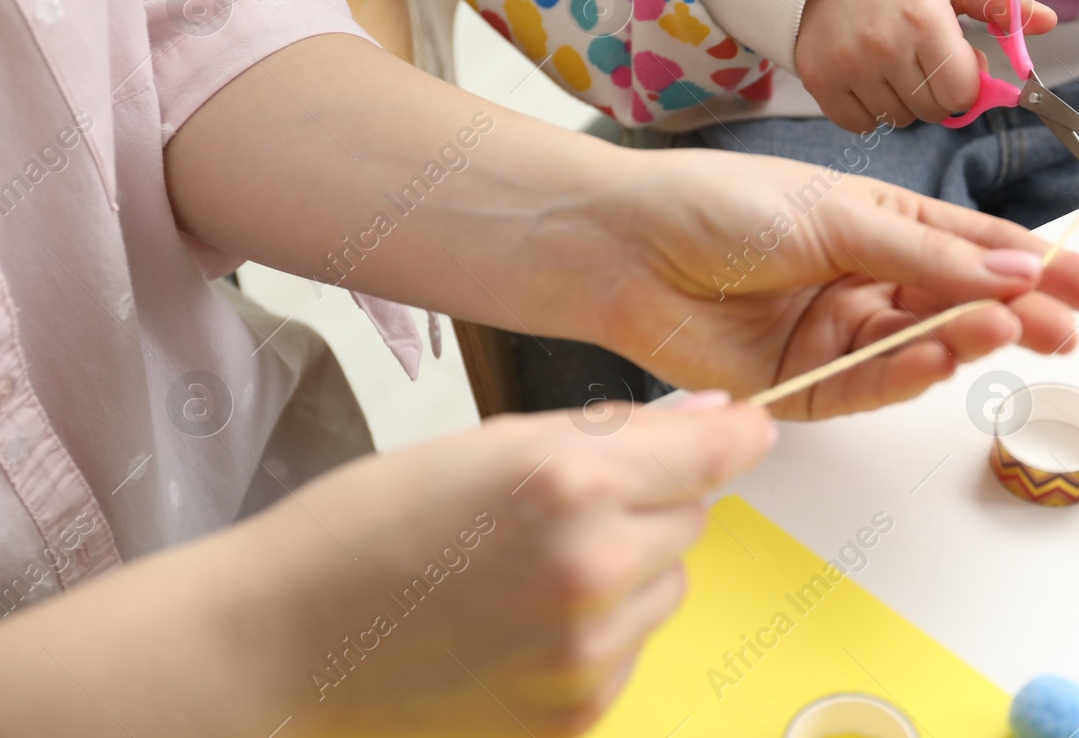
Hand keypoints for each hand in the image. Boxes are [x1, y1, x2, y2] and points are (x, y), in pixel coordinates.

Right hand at [1, 397, 771, 736]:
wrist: (280, 649)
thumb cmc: (363, 533)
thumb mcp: (487, 444)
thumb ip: (608, 432)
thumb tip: (707, 420)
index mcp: (567, 482)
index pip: (710, 453)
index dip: (738, 435)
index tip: (749, 429)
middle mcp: (591, 569)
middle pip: (695, 518)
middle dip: (654, 502)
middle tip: (567, 504)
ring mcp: (586, 653)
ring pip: (669, 586)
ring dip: (631, 569)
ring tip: (532, 568)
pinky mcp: (576, 714)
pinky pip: (633, 649)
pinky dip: (602, 631)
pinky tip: (522, 621)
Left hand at [168, 35, 1078, 421]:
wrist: (621, 248)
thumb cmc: (719, 204)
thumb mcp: (836, 214)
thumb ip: (926, 253)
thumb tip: (1020, 266)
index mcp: (880, 224)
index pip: (980, 248)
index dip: (1045, 269)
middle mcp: (866, 279)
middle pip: (964, 304)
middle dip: (1023, 315)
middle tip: (1074, 330)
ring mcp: (836, 332)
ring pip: (923, 348)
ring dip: (968, 340)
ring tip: (1009, 329)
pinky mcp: (800, 384)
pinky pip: (868, 387)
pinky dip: (906, 374)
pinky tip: (938, 355)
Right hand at [795, 0, 1056, 131]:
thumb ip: (999, 2)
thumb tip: (1049, 22)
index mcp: (923, 20)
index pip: (961, 93)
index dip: (967, 83)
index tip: (958, 62)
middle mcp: (883, 46)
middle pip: (931, 111)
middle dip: (937, 93)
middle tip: (924, 60)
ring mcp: (847, 66)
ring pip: (897, 120)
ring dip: (903, 102)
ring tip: (893, 64)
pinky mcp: (820, 80)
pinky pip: (860, 124)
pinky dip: (869, 111)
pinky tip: (868, 78)